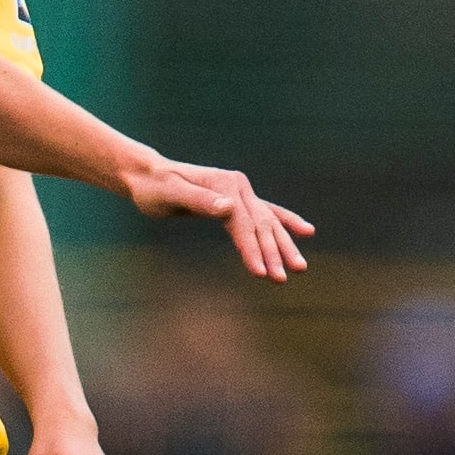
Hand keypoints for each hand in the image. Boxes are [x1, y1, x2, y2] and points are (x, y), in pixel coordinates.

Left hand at [123, 157, 312, 281]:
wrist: (148, 176)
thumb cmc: (155, 187)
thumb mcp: (171, 195)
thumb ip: (198, 201)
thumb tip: (228, 208)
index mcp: (225, 185)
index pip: (244, 223)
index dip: (252, 248)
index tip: (260, 273)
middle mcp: (238, 187)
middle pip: (261, 225)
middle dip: (273, 253)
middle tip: (282, 279)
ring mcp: (240, 193)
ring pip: (268, 222)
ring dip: (283, 246)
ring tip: (300, 269)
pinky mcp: (236, 201)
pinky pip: (266, 214)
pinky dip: (285, 224)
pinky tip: (306, 232)